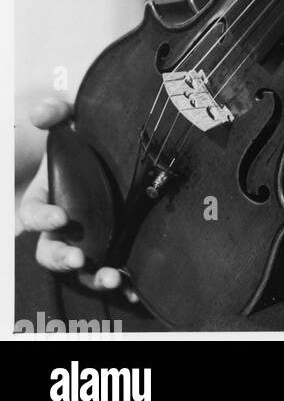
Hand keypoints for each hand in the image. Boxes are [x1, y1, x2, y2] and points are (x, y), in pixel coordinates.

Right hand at [19, 98, 129, 297]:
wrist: (119, 152)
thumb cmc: (86, 140)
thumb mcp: (72, 120)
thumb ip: (56, 112)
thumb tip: (41, 113)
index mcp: (45, 199)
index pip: (32, 215)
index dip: (41, 218)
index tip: (60, 216)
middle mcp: (62, 227)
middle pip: (50, 252)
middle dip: (61, 258)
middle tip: (78, 258)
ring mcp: (86, 240)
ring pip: (80, 269)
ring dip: (93, 277)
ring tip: (112, 278)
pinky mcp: (110, 248)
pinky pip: (110, 271)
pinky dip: (122, 284)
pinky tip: (135, 287)